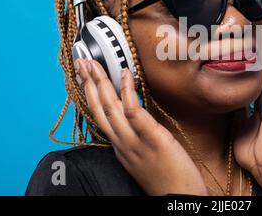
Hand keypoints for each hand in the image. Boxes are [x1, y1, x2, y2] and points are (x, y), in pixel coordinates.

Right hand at [75, 59, 207, 195]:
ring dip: (100, 83)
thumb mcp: (145, 158)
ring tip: (93, 64)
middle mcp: (123, 144)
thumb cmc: (168, 179)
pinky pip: (134, 112)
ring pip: (110, 109)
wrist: (180, 199)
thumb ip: (137, 138)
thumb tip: (137, 119)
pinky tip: (126, 75)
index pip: (100, 117)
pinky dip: (127, 92)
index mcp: (121, 148)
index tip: (86, 78)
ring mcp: (135, 142)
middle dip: (88, 84)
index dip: (90, 95)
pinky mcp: (152, 139)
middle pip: (99, 110)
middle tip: (81, 62)